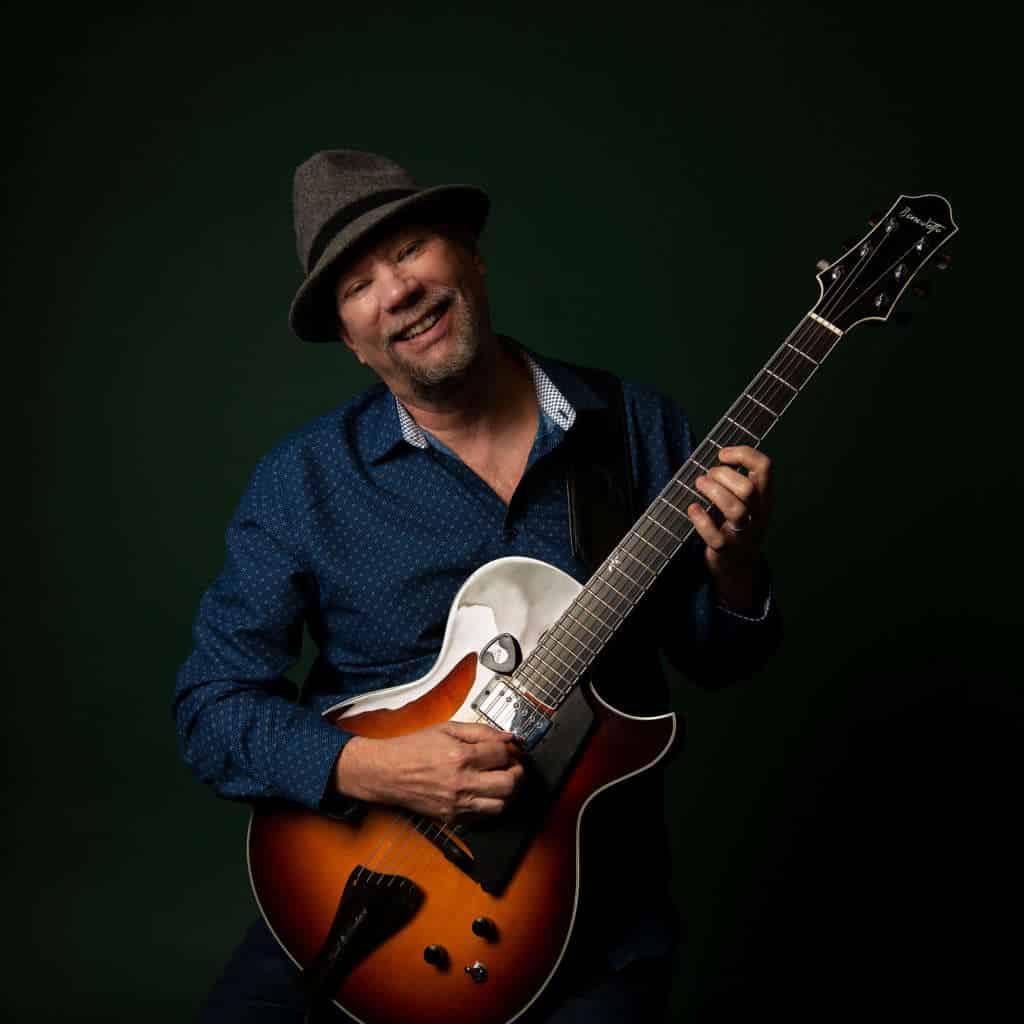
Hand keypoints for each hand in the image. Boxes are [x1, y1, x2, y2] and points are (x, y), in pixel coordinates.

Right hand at [333, 722, 524, 824]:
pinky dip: (489, 805)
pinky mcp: (451, 818)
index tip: (508, 749)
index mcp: (460, 757)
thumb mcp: (447, 728)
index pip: (502, 755)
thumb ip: (480, 731)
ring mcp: (457, 804)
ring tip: (499, 780)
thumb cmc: (413, 747)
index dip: (510, 750)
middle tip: (512, 766)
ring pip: (500, 805)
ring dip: (506, 792)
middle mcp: (461, 783)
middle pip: (509, 784)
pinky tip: (483, 792)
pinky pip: (482, 817)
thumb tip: (508, 737)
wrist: (386, 772)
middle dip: (516, 772)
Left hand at [686, 445, 772, 610]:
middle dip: (723, 475)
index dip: (743, 454)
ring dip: (713, 492)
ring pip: (735, 510)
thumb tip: (717, 454)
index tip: (722, 454)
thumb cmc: (736, 524)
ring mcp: (743, 534)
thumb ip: (737, 480)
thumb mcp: (746, 501)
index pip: (764, 467)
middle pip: (748, 488)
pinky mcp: (726, 550)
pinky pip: (715, 535)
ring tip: (699, 485)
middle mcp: (757, 514)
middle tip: (707, 476)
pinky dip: (701, 519)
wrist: (739, 566)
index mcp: (764, 497)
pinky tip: (693, 509)